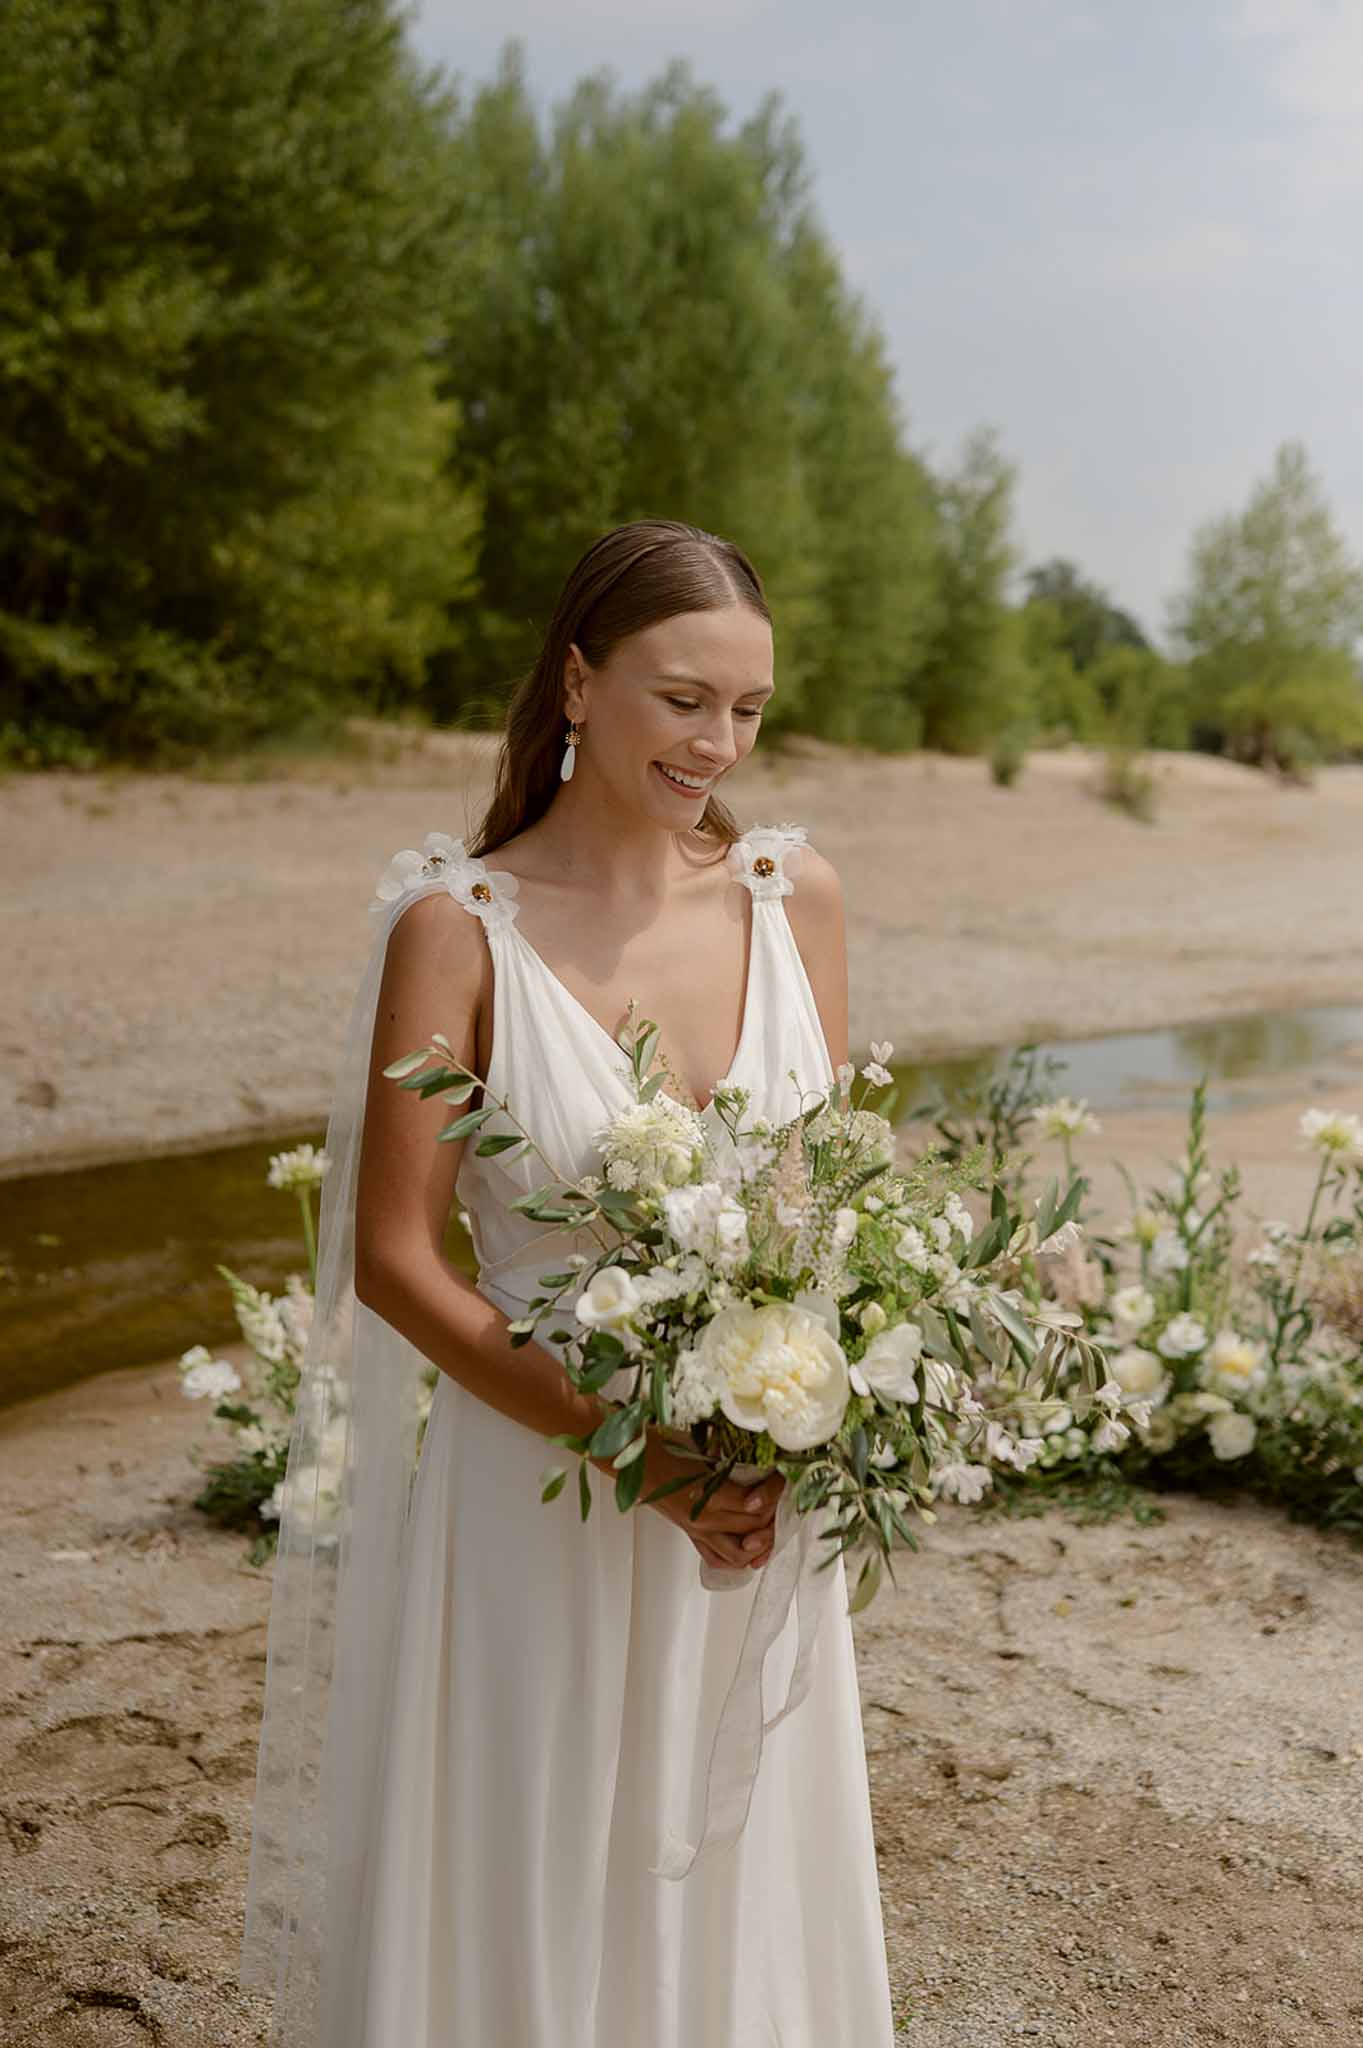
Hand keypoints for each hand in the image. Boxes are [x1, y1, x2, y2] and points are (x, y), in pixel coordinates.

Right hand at [642, 1434, 785, 1571]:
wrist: (633, 1459)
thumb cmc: (664, 1445)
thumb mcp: (702, 1445)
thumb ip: (732, 1455)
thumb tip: (763, 1452)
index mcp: (707, 1495)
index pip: (755, 1504)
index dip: (775, 1492)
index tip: (783, 1476)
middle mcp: (704, 1519)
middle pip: (753, 1528)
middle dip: (774, 1514)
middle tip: (782, 1495)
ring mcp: (697, 1531)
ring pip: (739, 1552)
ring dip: (760, 1542)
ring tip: (771, 1525)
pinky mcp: (691, 1535)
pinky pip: (718, 1558)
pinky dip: (738, 1557)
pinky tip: (750, 1547)